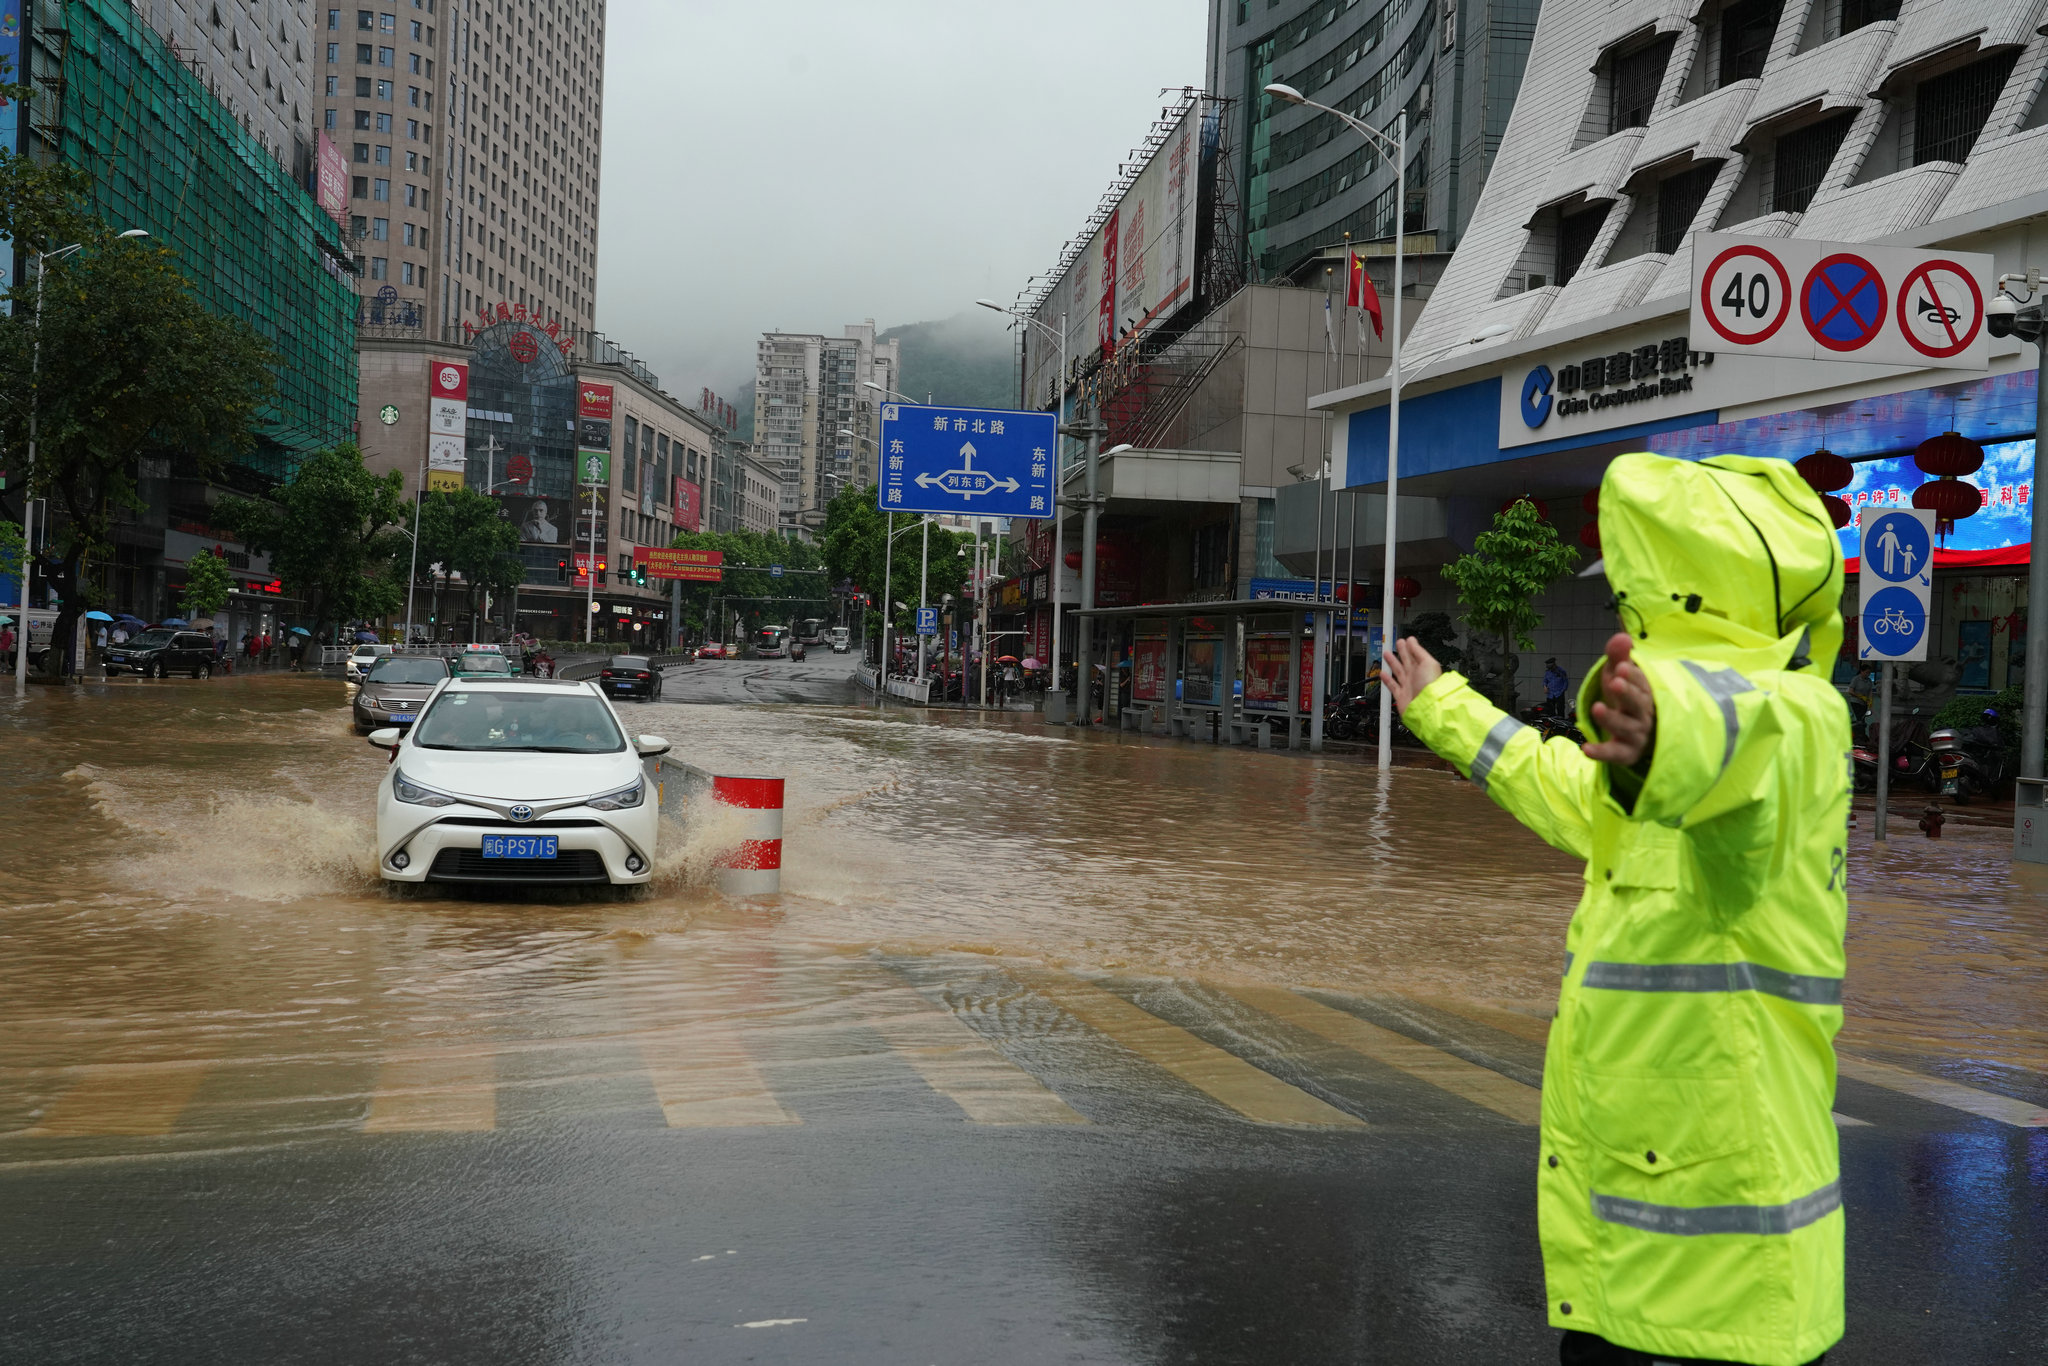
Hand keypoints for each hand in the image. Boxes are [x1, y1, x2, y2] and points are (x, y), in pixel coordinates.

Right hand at [1383, 636, 1441, 714]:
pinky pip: (1392, 686)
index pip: (1414, 654)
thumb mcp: (1428, 662)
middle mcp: (1416, 677)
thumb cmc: (1431, 686)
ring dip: (1392, 663)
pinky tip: (1383, 674)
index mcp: (1423, 668)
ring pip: (1398, 672)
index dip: (1409, 647)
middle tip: (1396, 644)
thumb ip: (1419, 651)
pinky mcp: (1401, 696)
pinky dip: (1387, 680)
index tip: (1405, 640)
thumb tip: (1412, 641)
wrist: (1426, 707)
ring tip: (1386, 655)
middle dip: (1401, 652)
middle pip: (1406, 662)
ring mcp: (1408, 686)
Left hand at [1583, 633, 1654, 768]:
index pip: (1641, 683)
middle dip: (1627, 693)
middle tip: (1615, 682)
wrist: (1635, 733)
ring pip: (1626, 728)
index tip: (1621, 666)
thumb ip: (1618, 657)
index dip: (1632, 675)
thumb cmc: (1625, 699)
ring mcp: (1636, 734)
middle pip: (1638, 704)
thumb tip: (1622, 636)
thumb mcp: (1619, 676)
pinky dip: (1602, 752)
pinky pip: (1615, 753)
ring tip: (1596, 708)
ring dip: (1611, 719)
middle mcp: (1643, 714)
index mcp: (1644, 693)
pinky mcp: (1625, 752)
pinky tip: (1586, 748)